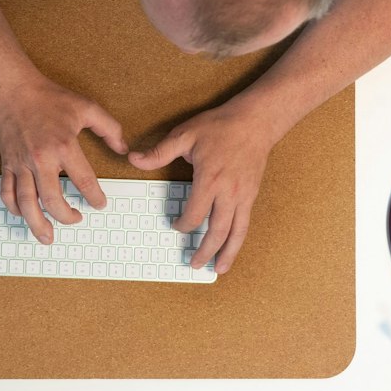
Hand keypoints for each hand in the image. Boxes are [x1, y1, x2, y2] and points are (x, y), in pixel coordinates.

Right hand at [0, 75, 128, 243]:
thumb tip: (123, 148)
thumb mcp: (86, 107)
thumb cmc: (49, 98)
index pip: (84, 181)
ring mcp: (21, 165)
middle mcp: (41, 160)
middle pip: (53, 200)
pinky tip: (24, 215)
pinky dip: (14, 208)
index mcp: (63, 147)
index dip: (95, 198)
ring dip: (37, 224)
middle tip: (76, 219)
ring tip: (48, 237)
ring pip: (27, 203)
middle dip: (66, 217)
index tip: (100, 204)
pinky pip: (8, 193)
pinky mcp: (7, 165)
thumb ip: (109, 128)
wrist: (14, 91)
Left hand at [129, 101, 278, 272]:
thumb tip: (134, 159)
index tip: (175, 225)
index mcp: (210, 179)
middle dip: (204, 250)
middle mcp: (228, 193)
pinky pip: (245, 224)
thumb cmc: (221, 126)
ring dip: (226, 253)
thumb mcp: (186, 134)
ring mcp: (243, 196)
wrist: (256, 121)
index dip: (183, 224)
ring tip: (217, 269)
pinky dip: (238, 241)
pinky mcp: (252, 196)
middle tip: (193, 264)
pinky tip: (232, 250)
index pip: (194, 213)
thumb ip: (160, 151)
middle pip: (216, 230)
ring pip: (235, 232)